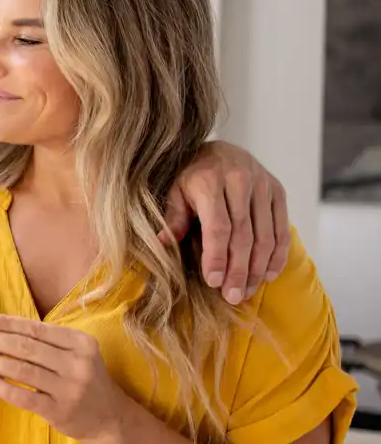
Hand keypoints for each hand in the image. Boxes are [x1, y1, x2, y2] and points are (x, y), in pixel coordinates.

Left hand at [0, 314, 131, 443]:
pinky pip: (24, 397)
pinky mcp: (60, 412)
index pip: (36, 329)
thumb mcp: (77, 353)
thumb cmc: (84, 379)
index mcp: (80, 342)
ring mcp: (69, 389)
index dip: (7, 323)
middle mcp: (77, 364)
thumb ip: (48, 341)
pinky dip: (2, 387)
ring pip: (22, 370)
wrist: (110, 419)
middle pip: (26, 347)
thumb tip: (2, 327)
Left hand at [160, 140, 290, 304]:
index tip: (213, 282)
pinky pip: (281, 228)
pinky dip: (277, 254)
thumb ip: (173, 216)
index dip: (216, 257)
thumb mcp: (174, 190)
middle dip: (239, 270)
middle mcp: (240, 181)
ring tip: (248, 291)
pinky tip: (268, 274)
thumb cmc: (191, 174)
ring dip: (258, 268)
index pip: (218, 227)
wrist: (218, 147)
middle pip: (243, 236)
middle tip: (233, 296)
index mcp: (210, 181)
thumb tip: (162, 243)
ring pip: (265, 235)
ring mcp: (263, 186)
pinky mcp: (278, 191)